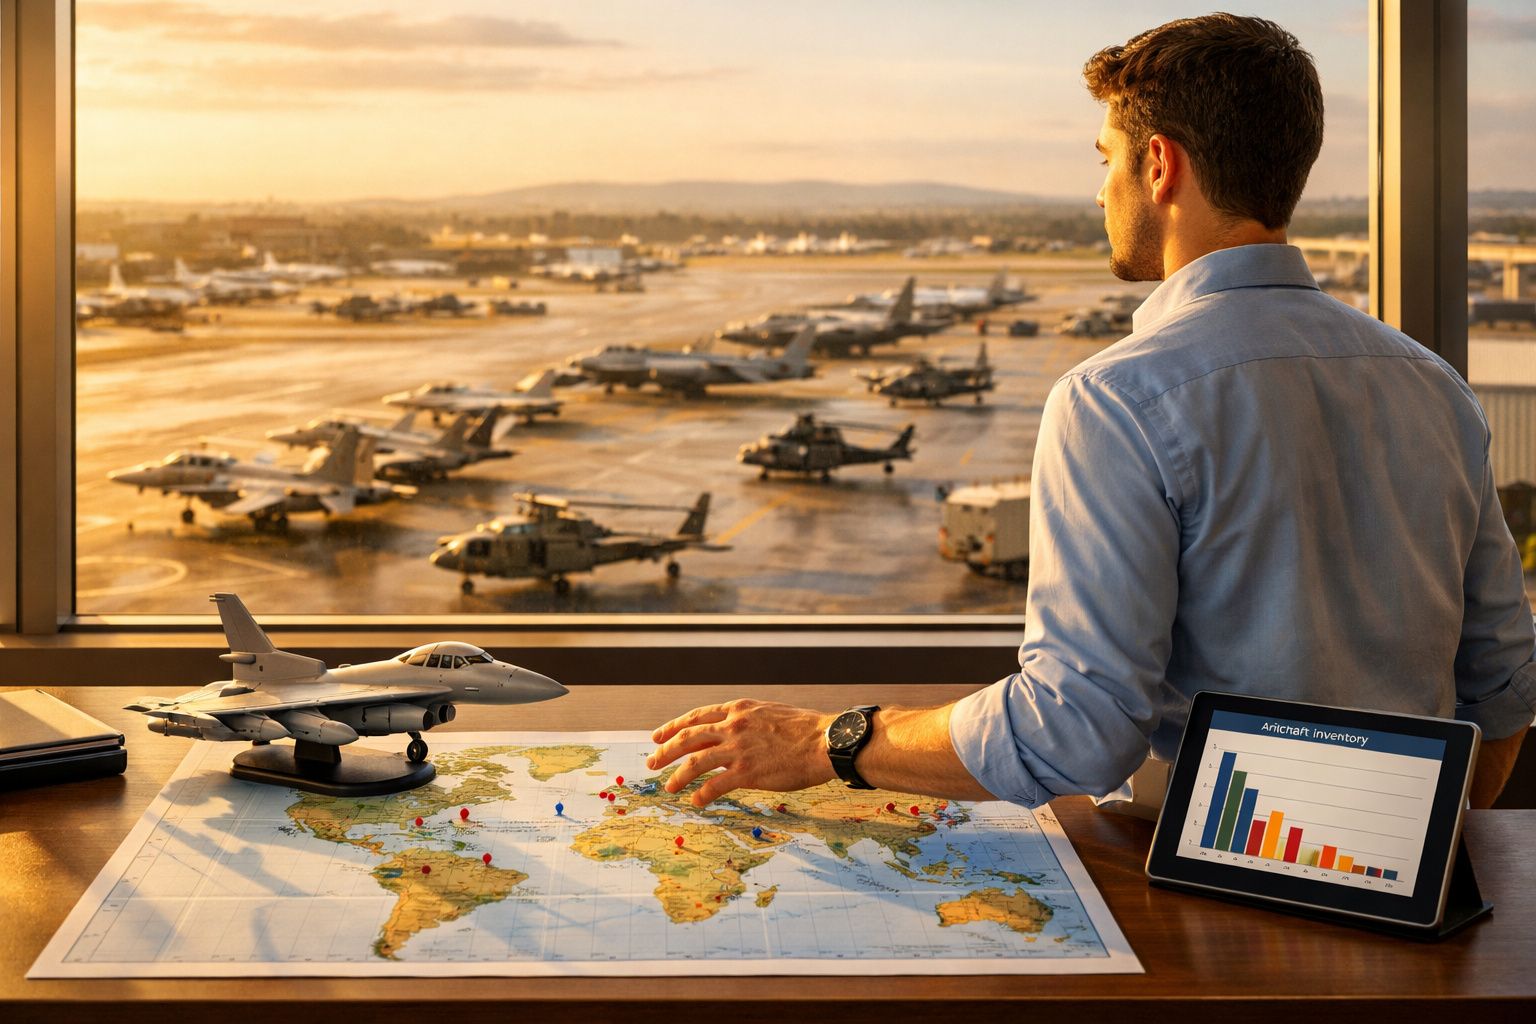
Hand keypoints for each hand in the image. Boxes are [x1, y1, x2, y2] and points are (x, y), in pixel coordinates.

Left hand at [648, 698, 834, 806]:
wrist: (825, 742)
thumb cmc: (805, 729)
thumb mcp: (769, 713)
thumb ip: (748, 720)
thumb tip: (734, 730)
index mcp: (739, 709)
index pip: (696, 717)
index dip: (673, 727)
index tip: (658, 736)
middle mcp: (733, 726)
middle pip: (687, 738)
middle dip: (665, 750)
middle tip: (651, 762)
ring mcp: (738, 749)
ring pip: (695, 762)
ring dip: (678, 776)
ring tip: (668, 787)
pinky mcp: (747, 772)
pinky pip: (715, 786)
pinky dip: (702, 794)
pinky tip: (696, 801)